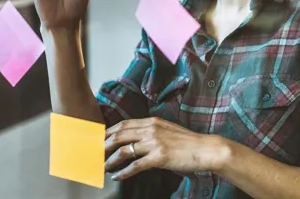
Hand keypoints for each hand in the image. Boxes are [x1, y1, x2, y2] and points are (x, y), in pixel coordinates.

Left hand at [105, 117, 229, 180]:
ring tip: (103, 168)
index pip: (124, 124)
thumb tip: (136, 138)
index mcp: (153, 122)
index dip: (108, 132)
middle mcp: (151, 129)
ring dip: (110, 161)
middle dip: (103, 146)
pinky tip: (118, 177)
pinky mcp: (159, 157)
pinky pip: (135, 165)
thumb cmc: (188, 142)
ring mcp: (155, 143)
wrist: (205, 149)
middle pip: (119, 135)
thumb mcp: (168, 130)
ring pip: (124, 150)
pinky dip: (123, 172)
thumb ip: (152, 131)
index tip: (98, 140)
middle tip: (94, 155)